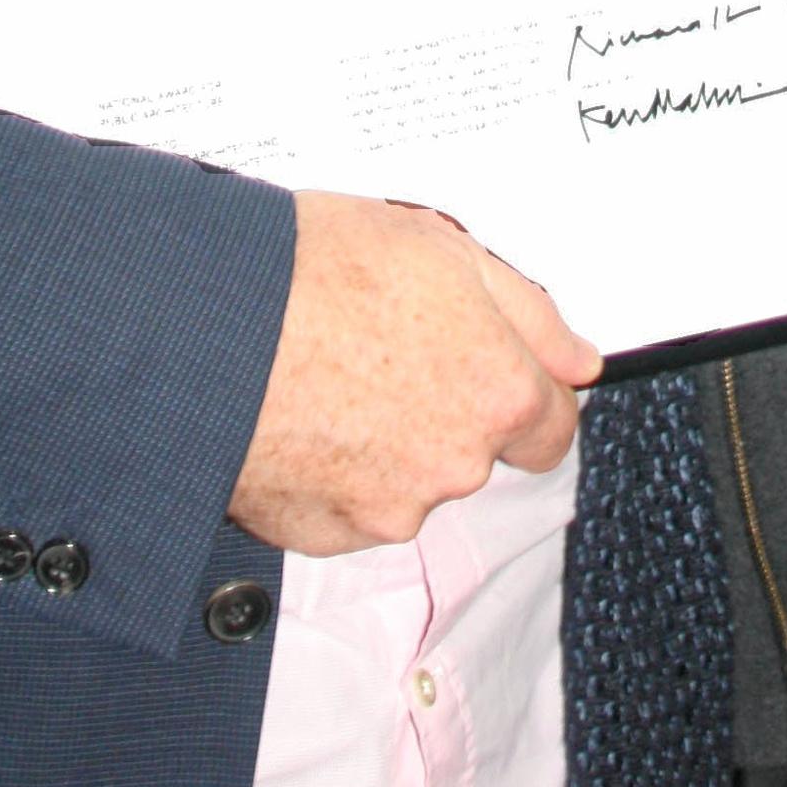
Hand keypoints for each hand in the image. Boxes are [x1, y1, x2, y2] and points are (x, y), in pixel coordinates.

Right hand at [229, 192, 600, 552]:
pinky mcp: (319, 535)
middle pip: (473, 451)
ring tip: (326, 372)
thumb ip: (530, 314)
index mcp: (497, 395)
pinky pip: (342, 507)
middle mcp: (453, 466)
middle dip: (442, 409)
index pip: (551, 426)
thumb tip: (578, 358)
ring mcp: (384, 510)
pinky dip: (327, 471)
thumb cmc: (316, 272)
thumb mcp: (446, 251)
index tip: (486, 368)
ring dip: (381, 442)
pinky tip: (297, 413)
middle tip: (384, 348)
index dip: (520, 390)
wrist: (209, 323)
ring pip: (405, 481)